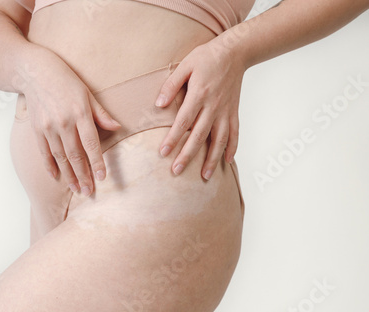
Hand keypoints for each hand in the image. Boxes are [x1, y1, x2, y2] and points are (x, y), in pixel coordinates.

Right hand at [19, 47, 120, 195]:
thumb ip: (101, 114)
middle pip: (75, 155)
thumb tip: (118, 128)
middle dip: (83, 175)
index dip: (97, 162)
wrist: (35, 71)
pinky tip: (56, 177)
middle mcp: (64, 122)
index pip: (91, 143)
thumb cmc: (66, 81)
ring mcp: (48, 127)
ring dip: (69, 175)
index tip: (102, 177)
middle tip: (89, 191)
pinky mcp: (37, 129)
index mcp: (80, 113)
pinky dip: (50, 165)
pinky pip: (44, 152)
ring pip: (60, 157)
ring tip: (76, 189)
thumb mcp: (87, 94)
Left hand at [155, 41, 245, 179]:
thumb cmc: (207, 57)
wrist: (235, 51)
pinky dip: (232, 148)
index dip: (173, 138)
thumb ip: (171, 85)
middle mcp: (213, 106)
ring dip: (212, 159)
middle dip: (187, 155)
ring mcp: (225, 111)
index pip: (183, 122)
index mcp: (199, 95)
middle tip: (176, 171)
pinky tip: (227, 161)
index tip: (163, 153)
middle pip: (199, 136)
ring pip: (219, 140)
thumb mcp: (185, 65)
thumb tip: (158, 104)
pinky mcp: (234, 111)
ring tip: (205, 176)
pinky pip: (235, 133)